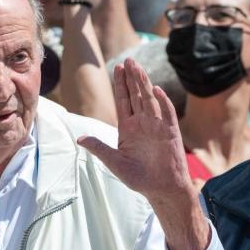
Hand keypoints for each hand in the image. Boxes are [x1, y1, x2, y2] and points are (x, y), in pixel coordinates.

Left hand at [78, 58, 208, 249]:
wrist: (161, 189)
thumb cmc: (139, 177)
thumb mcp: (114, 162)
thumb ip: (99, 148)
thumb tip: (79, 139)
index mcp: (128, 127)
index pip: (123, 100)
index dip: (120, 84)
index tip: (117, 67)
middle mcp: (142, 123)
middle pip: (136, 95)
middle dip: (132, 78)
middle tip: (128, 59)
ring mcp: (157, 126)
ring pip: (149, 100)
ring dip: (144, 84)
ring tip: (138, 67)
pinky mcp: (170, 133)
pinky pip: (166, 114)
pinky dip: (162, 102)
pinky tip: (156, 90)